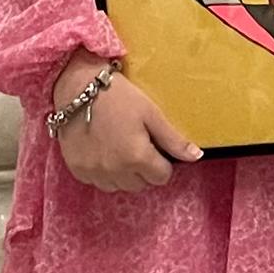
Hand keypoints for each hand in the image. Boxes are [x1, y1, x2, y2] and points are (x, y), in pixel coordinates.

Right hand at [52, 51, 200, 191]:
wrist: (77, 86)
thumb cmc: (118, 96)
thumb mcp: (151, 114)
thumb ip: (173, 140)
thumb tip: (196, 157)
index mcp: (137, 157)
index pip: (162, 177)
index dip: (162, 162)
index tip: (154, 146)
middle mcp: (115, 171)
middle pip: (141, 184)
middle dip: (143, 169)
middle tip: (136, 144)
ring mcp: (94, 172)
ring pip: (119, 186)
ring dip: (123, 174)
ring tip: (119, 148)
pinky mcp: (77, 169)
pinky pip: (97, 181)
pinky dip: (103, 172)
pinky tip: (102, 151)